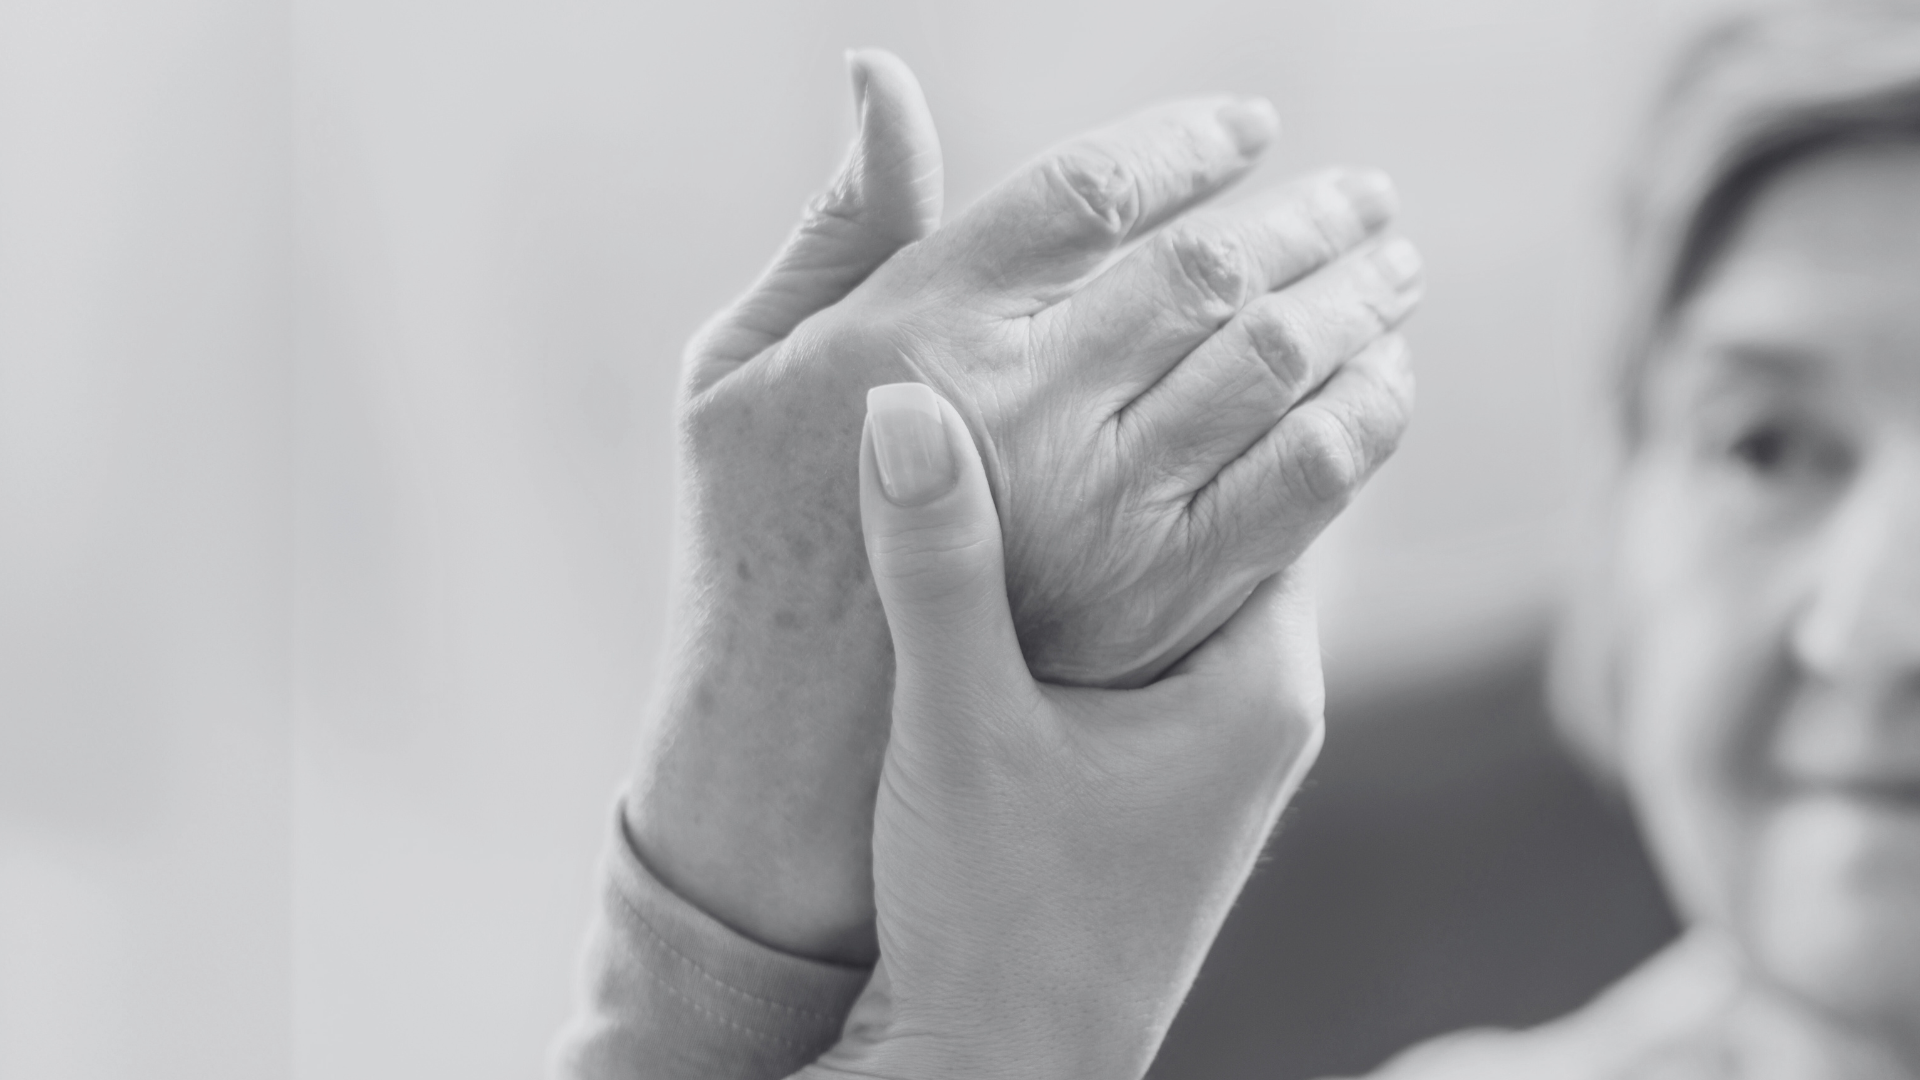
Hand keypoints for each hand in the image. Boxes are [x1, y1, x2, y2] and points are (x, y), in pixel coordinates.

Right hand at [630, 50, 1414, 963]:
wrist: (998, 1071)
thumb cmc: (992, 923)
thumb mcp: (957, 735)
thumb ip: (937, 567)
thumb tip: (903, 404)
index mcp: (1249, 683)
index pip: (1304, 479)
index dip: (1305, 363)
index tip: (1309, 259)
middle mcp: (1265, 708)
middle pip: (1290, 507)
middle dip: (1292, 389)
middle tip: (1313, 264)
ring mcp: (1228, 748)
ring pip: (1239, 562)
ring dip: (1228, 460)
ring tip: (1222, 349)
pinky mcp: (1180, 778)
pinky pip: (1193, 620)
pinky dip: (1175, 537)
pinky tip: (1120, 501)